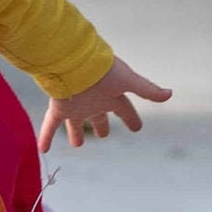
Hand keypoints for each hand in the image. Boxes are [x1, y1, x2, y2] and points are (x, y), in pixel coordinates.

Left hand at [38, 57, 171, 152]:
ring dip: (75, 133)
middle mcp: (93, 101)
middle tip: (103, 134)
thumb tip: (169, 94)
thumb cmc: (103, 70)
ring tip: (78, 144)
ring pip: (75, 123)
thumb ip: (147, 90)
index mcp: (111, 95)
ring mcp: (75, 106)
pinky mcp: (58, 108)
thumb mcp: (128, 81)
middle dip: (101, 125)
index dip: (131, 119)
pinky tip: (42, 150)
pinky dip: (46, 137)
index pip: (124, 110)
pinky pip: (50, 126)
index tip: (137, 128)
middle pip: (98, 116)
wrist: (74, 61)